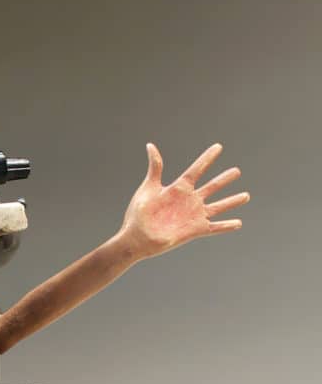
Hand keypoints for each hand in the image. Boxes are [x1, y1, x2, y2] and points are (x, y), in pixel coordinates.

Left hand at [118, 143, 249, 260]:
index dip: (207, 158)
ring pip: (219, 206)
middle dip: (224, 179)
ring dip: (232, 201)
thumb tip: (150, 145)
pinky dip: (227, 226)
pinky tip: (238, 223)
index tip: (218, 147)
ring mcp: (194, 215)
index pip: (197, 169)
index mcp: (179, 188)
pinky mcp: (196, 230)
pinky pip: (215, 227)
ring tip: (246, 196)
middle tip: (237, 171)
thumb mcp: (149, 187)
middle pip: (212, 186)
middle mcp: (189, 200)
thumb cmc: (139, 213)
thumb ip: (155, 167)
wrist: (138, 238)